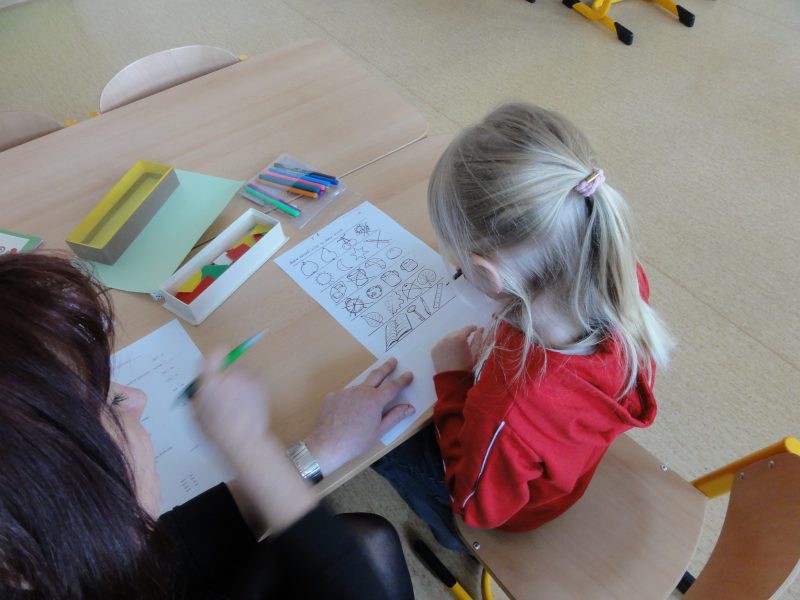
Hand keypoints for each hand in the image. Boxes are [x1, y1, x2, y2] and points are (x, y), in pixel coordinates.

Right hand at [189, 349, 270, 468]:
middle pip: (227, 366)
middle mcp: (229, 375)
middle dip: (225, 376)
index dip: (214, 357)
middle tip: (224, 395)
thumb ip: (195, 398)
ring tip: (238, 404)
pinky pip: (254, 379)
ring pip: (241, 373)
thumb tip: (198, 391)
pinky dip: (252, 387)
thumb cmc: (218, 432)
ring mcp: (247, 378)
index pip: (213, 354)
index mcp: (210, 381)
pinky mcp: (261, 383)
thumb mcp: (195, 416)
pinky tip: (248, 403)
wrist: (244, 441)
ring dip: (239, 382)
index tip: (215, 363)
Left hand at [305, 357, 413, 474]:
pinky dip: (350, 400)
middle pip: (376, 375)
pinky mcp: (332, 396)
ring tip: (367, 400)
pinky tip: (347, 412)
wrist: (326, 445)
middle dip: (386, 368)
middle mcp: (360, 391)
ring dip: (366, 388)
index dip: (402, 380)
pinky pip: (345, 395)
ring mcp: (345, 392)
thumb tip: (410, 407)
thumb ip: (395, 416)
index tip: (409, 374)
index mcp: (374, 400)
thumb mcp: (379, 431)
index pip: (393, 387)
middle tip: (393, 361)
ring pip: (359, 387)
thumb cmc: (355, 442)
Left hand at [431, 325, 483, 373]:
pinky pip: (441, 345)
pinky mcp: (434, 350)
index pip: (466, 329)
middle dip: (462, 336)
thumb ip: (478, 339)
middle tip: (466, 343)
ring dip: (453, 341)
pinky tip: (450, 354)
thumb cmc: (466, 366)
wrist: (452, 380)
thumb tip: (481, 329)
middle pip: (457, 333)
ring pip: (448, 338)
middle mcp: (448, 337)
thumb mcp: (475, 352)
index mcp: (459, 337)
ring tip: (457, 350)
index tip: (475, 329)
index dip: (472, 328)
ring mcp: (439, 343)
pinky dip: (446, 347)